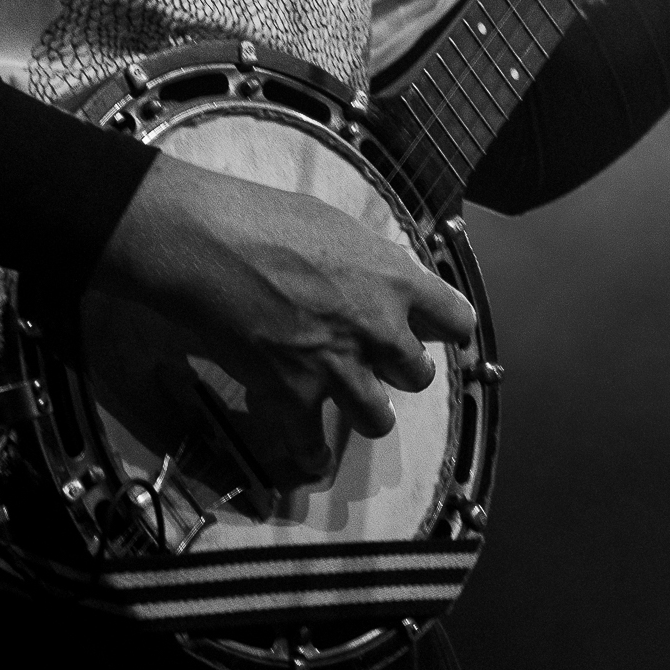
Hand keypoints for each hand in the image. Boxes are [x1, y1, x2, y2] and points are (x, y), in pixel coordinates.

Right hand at [91, 152, 475, 487]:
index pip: (458, 320)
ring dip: (366, 410)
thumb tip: (378, 273)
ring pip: (378, 418)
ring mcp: (339, 369)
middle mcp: (380, 331)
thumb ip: (370, 260)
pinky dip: (311, 453)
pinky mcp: (295, 396)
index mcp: (396, 281)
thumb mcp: (337, 224)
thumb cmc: (268, 217)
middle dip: (399, 369)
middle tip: (377, 360)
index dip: (446, 329)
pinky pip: (313, 447)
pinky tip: (309, 451)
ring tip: (348, 398)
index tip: (435, 333)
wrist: (211, 245)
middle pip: (419, 375)